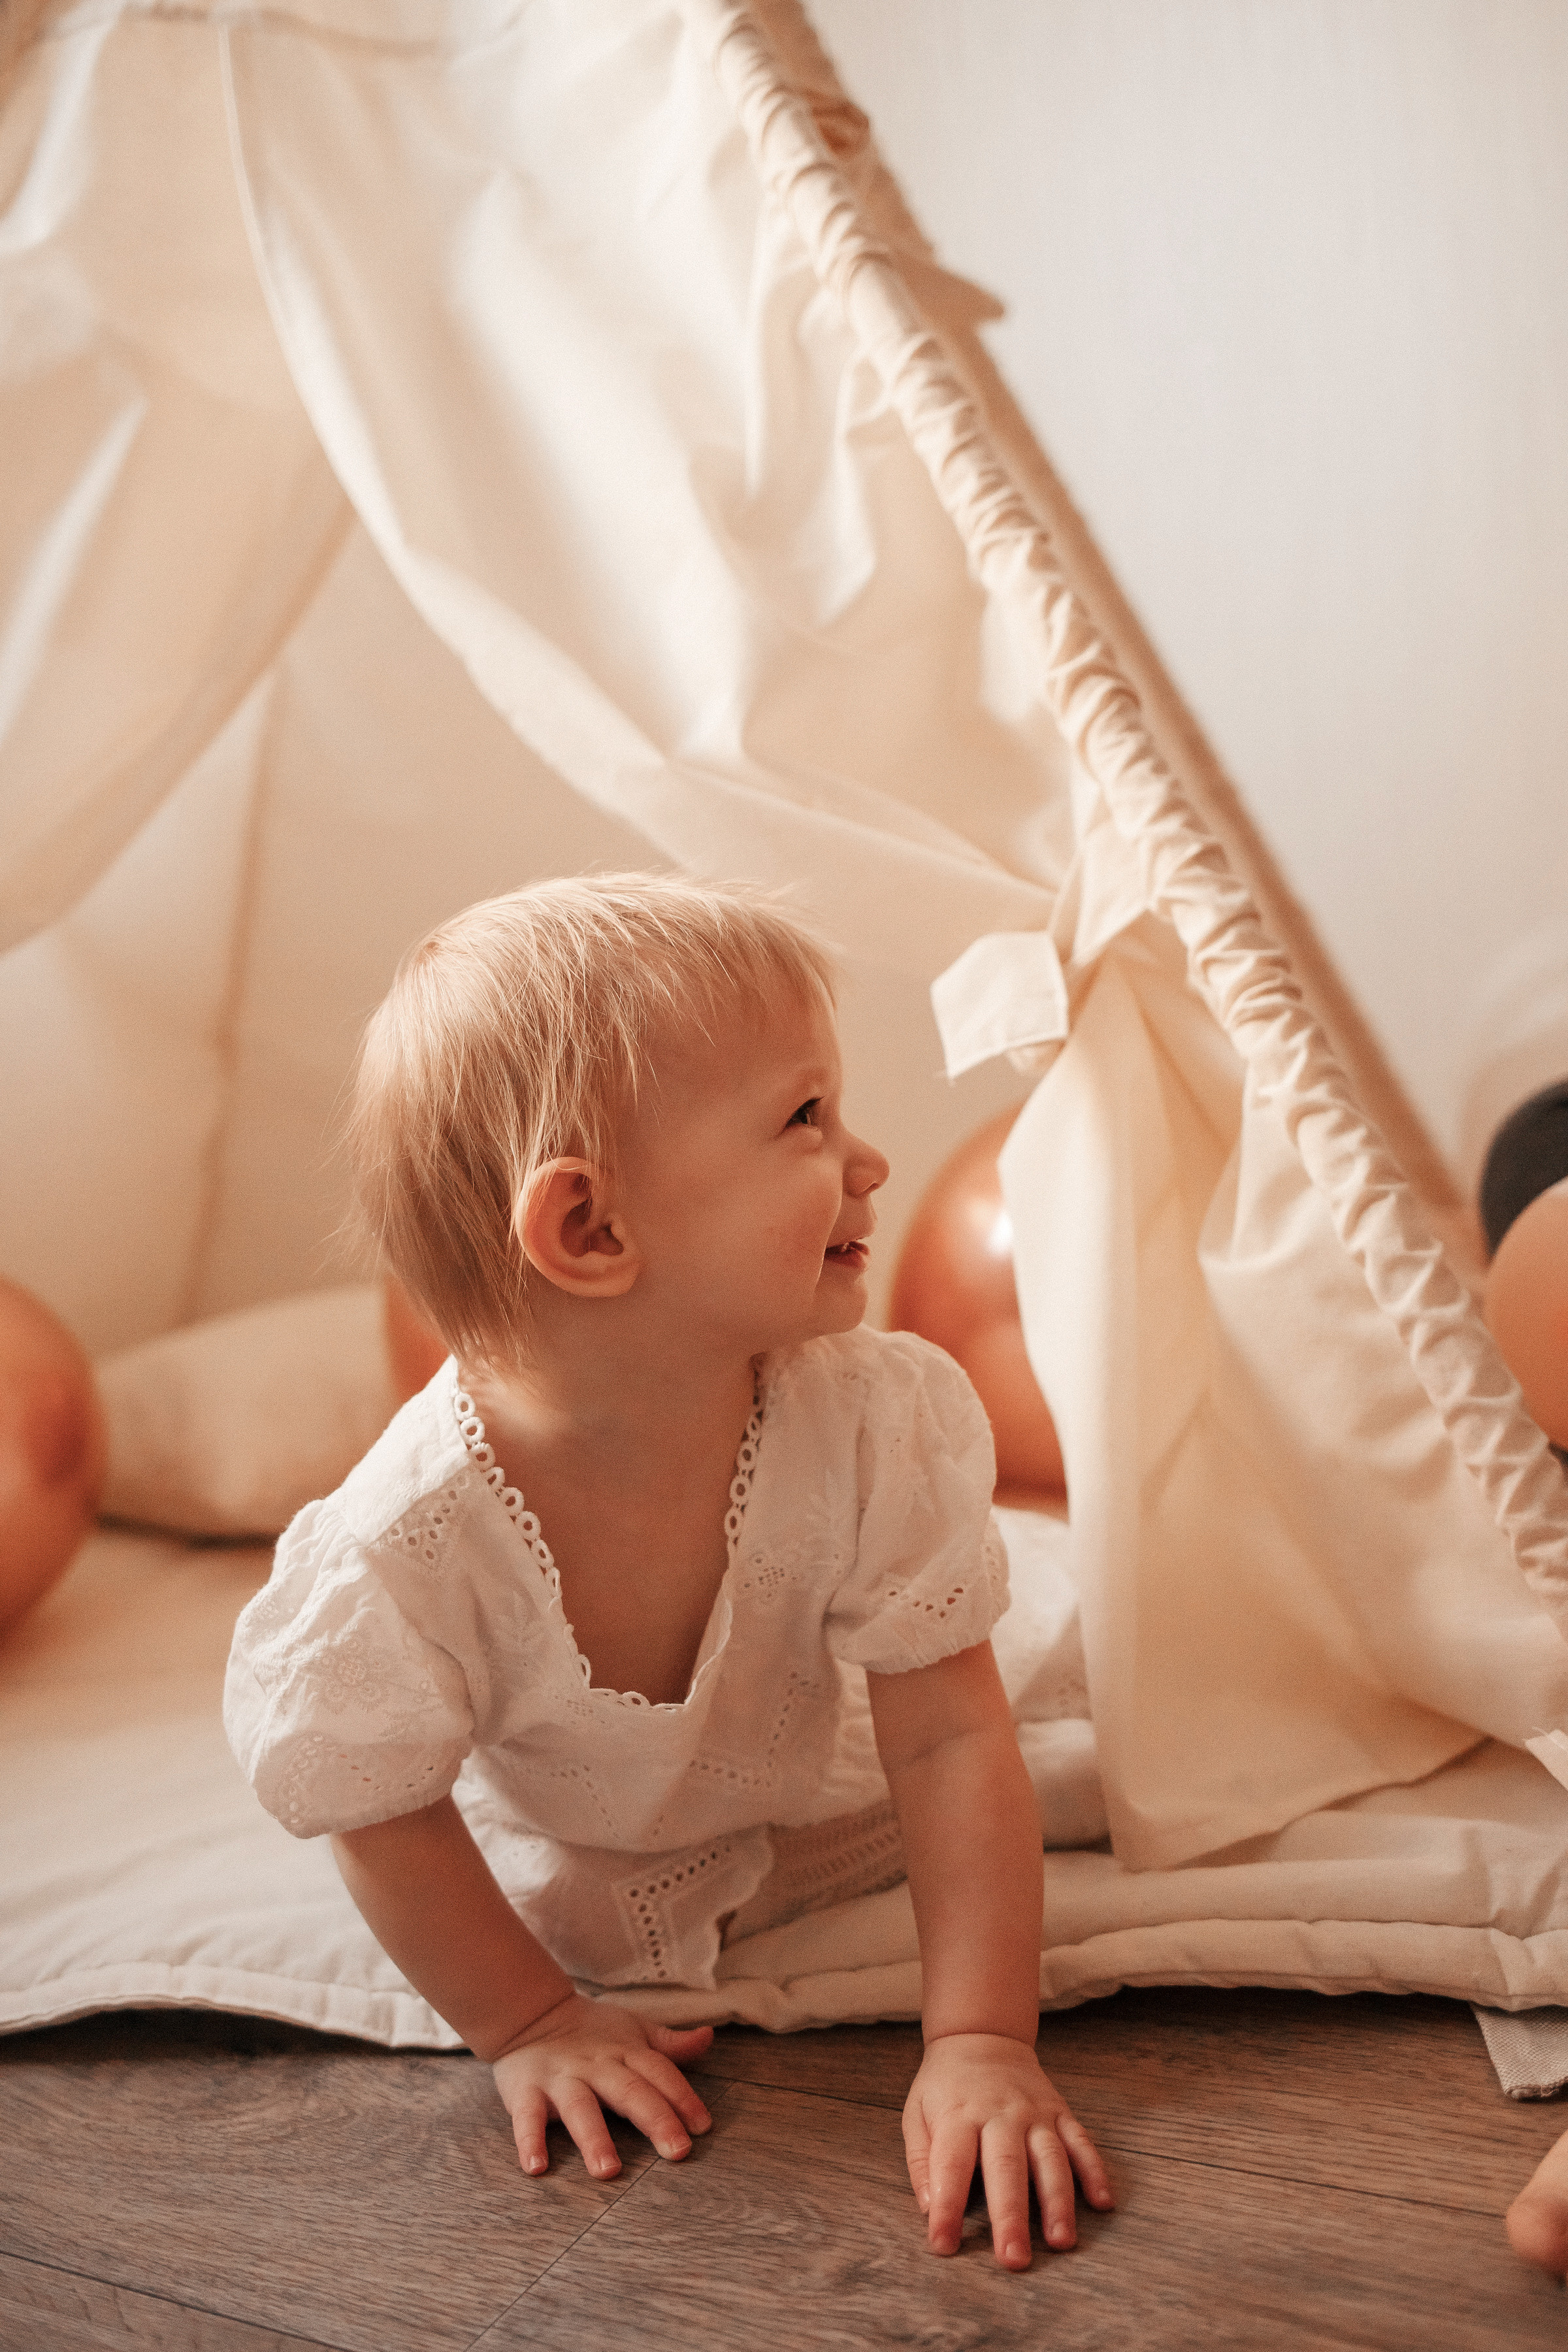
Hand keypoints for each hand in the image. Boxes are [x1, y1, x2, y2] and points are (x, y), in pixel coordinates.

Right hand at [491, 1991, 713, 2179]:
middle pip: (630, 2091)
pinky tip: (536, 2167)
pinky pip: (527, 2118)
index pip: (660, 2072)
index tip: (703, 2127)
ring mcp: (561, 2079)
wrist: (530, 2013)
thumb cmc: (590, 2032)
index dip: (683, 2097)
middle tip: (678, 2152)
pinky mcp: (526, 2091)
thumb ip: (669, 2044)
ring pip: (581, 2108)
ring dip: (595, 2138)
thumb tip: (708, 2037)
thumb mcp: (632, 2031)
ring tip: (608, 2170)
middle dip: (656, 2119)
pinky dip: (530, 2141)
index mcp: (625, 2052)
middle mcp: (596, 2065)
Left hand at [903, 2032, 1113, 2268]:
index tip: (943, 2245)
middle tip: (1013, 2259)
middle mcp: (1000, 2114)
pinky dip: (1094, 2170)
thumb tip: (927, 2209)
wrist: (981, 2036)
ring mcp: (1035, 2112)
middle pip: (1007, 2168)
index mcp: (959, 2115)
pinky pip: (1081, 2141)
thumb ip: (920, 2161)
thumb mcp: (916, 2113)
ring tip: (1061, 2240)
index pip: (951, 2165)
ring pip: (1050, 2158)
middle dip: (1011, 2216)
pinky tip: (1102, 2201)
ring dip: (1058, 2201)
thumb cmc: (945, 2086)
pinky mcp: (1059, 2111)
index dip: (946, 2207)